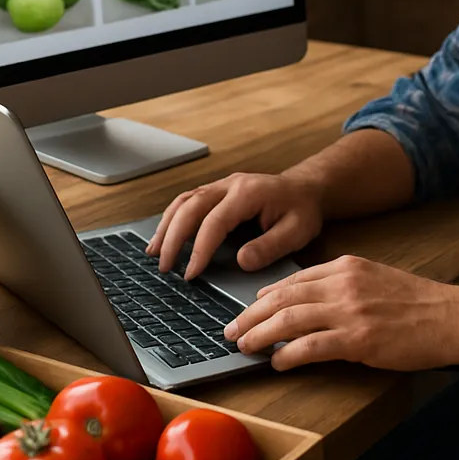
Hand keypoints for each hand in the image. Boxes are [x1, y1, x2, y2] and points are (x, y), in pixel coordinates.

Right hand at [146, 171, 324, 278]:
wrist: (305, 188)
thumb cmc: (302, 210)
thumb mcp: (297, 231)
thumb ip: (271, 246)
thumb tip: (241, 261)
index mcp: (249, 193)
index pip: (215, 221)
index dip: (200, 249)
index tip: (190, 274)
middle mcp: (231, 185)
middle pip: (191, 206)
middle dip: (173, 237)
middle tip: (164, 267)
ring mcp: (222, 185)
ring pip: (184, 200)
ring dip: (167, 225)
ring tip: (153, 252)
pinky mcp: (218, 191)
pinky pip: (188, 200)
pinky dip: (173, 218)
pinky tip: (164, 236)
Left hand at [223, 255, 458, 371]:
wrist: (452, 317)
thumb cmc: (418, 303)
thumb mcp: (375, 279)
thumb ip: (343, 285)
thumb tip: (309, 301)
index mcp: (346, 266)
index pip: (294, 279)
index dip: (266, 295)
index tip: (249, 307)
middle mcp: (343, 283)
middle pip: (283, 297)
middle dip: (251, 314)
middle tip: (231, 328)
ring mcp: (350, 310)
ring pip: (289, 320)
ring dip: (260, 334)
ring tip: (243, 345)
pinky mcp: (359, 339)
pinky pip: (311, 346)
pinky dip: (288, 355)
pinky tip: (276, 363)